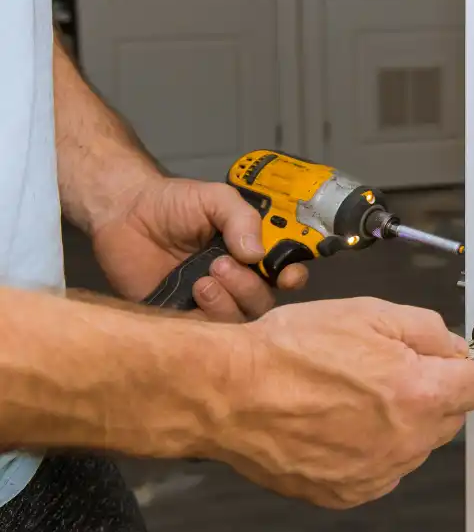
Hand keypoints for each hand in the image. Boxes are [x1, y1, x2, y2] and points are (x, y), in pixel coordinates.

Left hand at [90, 177, 307, 320]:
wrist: (123, 212)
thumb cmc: (173, 203)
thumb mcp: (214, 198)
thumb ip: (241, 217)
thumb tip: (257, 253)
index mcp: (252, 255)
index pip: (284, 274)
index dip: (292, 278)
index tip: (286, 276)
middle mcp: (237, 282)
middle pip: (263, 302)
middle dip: (250, 288)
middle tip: (220, 264)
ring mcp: (210, 303)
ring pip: (238, 321)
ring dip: (228, 302)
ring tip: (202, 280)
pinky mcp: (181, 318)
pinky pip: (206, 332)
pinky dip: (207, 317)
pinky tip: (194, 293)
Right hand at [207, 297, 473, 508]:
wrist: (229, 392)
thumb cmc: (291, 349)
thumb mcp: (368, 313)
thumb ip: (427, 330)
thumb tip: (454, 348)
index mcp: (420, 393)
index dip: (453, 366)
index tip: (432, 361)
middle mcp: (406, 442)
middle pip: (447, 419)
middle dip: (428, 394)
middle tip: (381, 373)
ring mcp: (377, 473)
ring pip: (413, 447)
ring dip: (398, 425)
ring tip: (348, 399)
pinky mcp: (347, 494)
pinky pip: (379, 471)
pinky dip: (367, 452)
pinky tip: (334, 426)